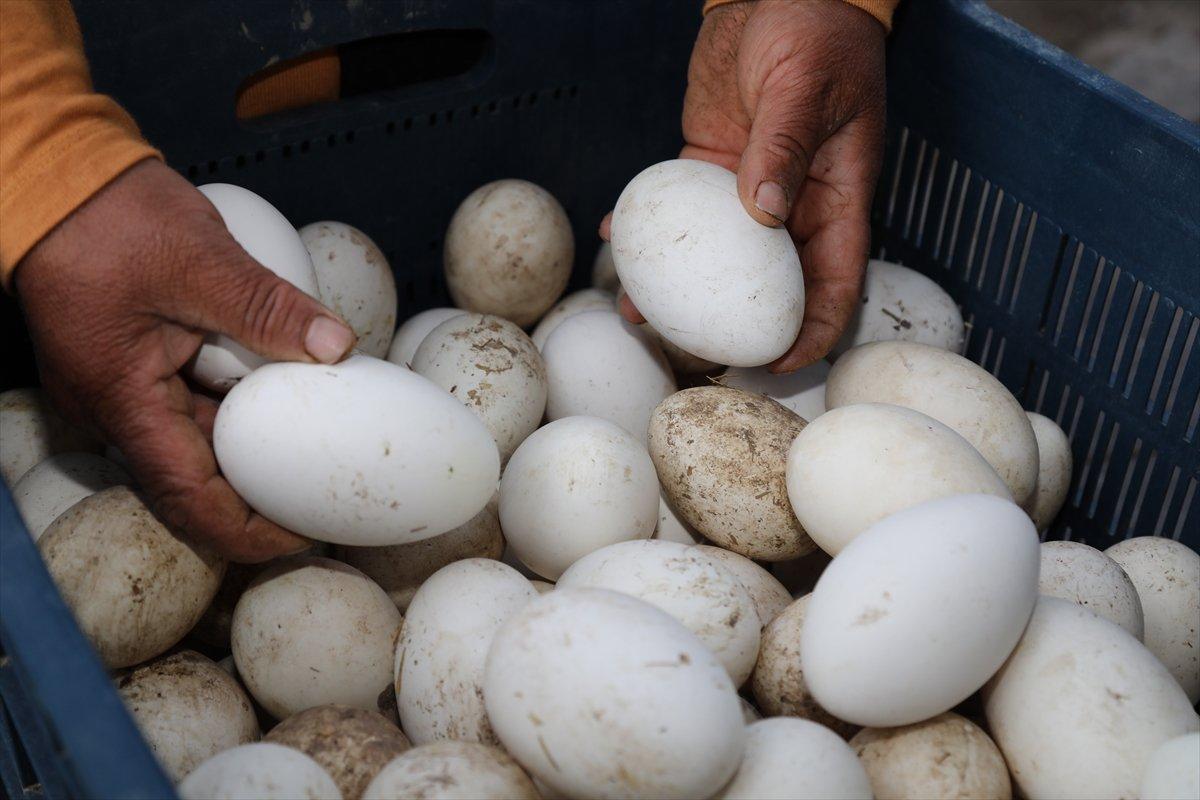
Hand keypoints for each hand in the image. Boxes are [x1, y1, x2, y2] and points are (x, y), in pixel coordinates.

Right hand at [15, 160, 355, 560]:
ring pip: (198, 440)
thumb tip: (337, 347)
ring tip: (321, 449)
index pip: (188, 500)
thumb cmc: (110, 215)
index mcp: (123, 401)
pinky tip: (284, 393)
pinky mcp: (135, 365)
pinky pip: (191, 402)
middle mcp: (116, 409)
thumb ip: (269, 307)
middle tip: (328, 498)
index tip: (304, 534)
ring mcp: (123, 388)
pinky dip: (238, 406)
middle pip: (196, 481)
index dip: (248, 530)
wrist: (53, 175)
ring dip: (254, 447)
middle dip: (261, 496)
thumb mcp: (200, 258)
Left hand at [609, 0, 885, 371]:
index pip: (834, 282)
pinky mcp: (707, 166)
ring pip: (714, 258)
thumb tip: (764, 213)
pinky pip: (677, 211)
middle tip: (687, 351)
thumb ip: (784, 147)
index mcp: (836, 198)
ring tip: (634, 311)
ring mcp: (746, 190)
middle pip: (767, 287)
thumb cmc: (814, 32)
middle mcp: (793, 205)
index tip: (776, 362)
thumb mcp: (804, 88)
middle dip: (731, 326)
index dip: (811, 332)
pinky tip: (615, 240)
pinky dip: (648, 229)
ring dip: (678, 289)